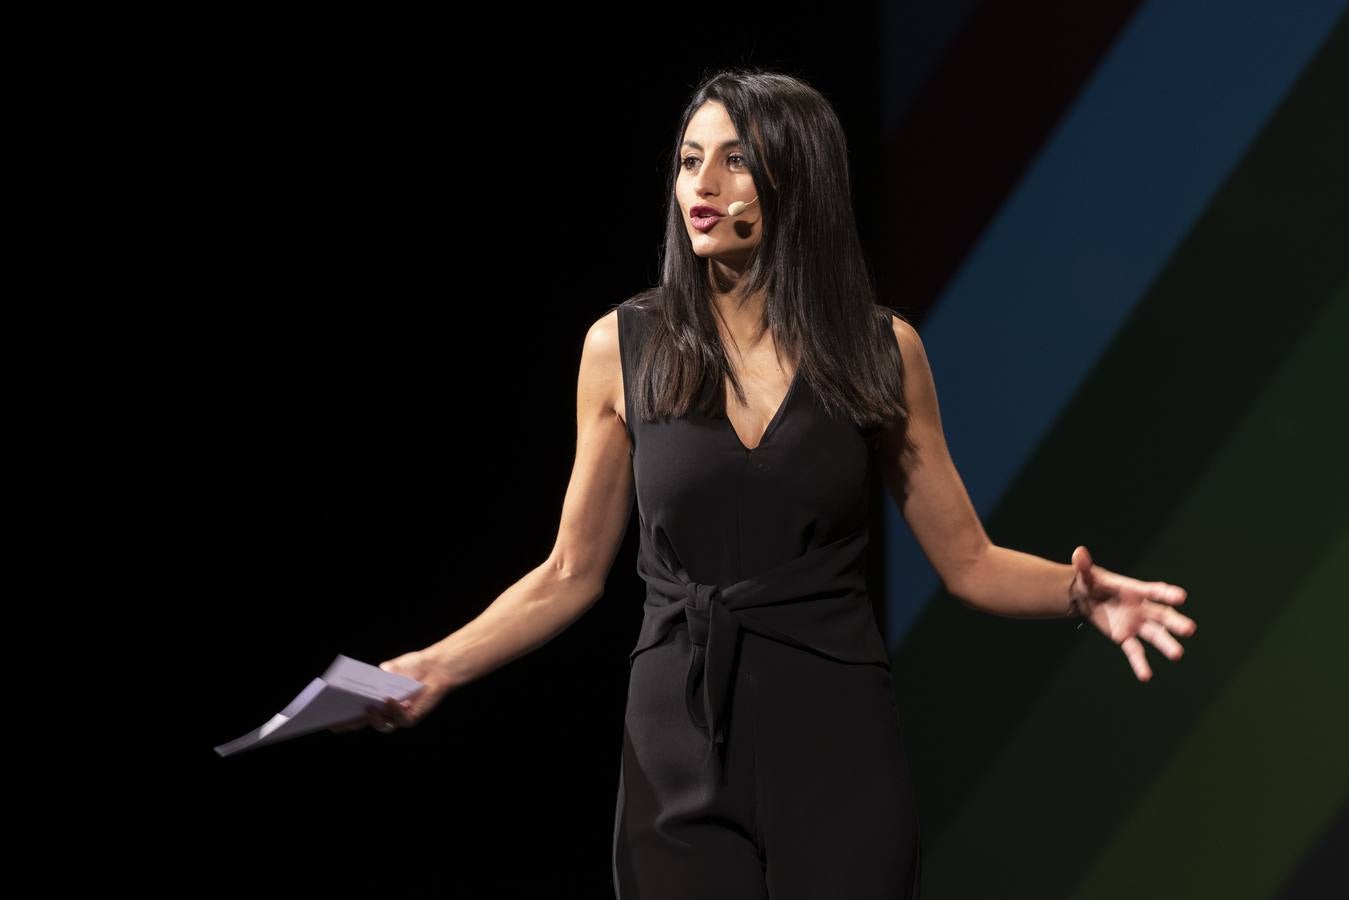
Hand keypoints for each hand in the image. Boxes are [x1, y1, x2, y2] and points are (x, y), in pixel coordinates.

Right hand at [328, 647, 457, 734]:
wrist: (435, 666)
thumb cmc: (411, 667)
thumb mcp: (387, 669)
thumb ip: (373, 677)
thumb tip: (357, 684)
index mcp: (376, 702)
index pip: (355, 713)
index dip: (342, 718)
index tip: (326, 718)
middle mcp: (385, 712)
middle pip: (364, 722)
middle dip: (350, 722)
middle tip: (337, 719)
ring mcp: (398, 717)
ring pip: (381, 724)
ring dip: (374, 717)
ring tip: (368, 706)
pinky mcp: (411, 718)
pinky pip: (400, 719)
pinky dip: (394, 709)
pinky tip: (390, 699)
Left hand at [1069, 546, 1195, 682]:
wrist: (1086, 598)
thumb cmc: (1091, 583)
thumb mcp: (1086, 575)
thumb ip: (1084, 567)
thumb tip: (1078, 552)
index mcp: (1136, 590)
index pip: (1155, 591)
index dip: (1168, 593)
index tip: (1181, 597)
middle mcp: (1142, 608)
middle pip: (1163, 615)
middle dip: (1175, 622)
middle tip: (1189, 629)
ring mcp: (1136, 624)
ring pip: (1155, 635)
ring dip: (1166, 644)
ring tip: (1177, 654)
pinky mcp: (1125, 637)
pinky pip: (1135, 651)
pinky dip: (1140, 663)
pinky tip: (1146, 676)